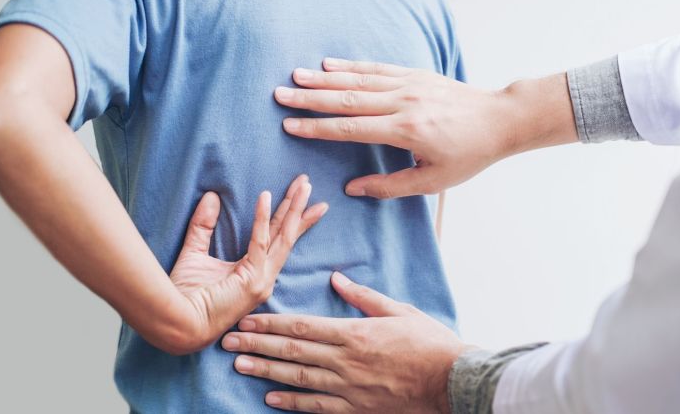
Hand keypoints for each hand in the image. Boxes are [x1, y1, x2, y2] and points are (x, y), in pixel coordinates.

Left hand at [169, 174, 327, 352]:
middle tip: (308, 183)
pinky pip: (260, 242)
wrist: (177, 323)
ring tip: (303, 185)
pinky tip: (265, 196)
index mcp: (255, 274)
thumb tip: (211, 197)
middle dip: (299, 208)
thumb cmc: (183, 296)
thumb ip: (203, 226)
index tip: (301, 197)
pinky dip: (262, 218)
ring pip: (283, 237)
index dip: (290, 218)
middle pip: (287, 235)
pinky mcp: (253, 280)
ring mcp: (262, 280)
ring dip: (293, 208)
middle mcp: (264, 277)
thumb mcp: (194, 253)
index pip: (278, 240)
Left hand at [222, 272, 468, 412]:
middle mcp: (346, 360)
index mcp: (355, 333)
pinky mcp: (356, 408)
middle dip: (258, 345)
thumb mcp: (399, 310)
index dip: (271, 324)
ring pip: (299, 379)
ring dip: (266, 372)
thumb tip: (337, 278)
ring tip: (239, 366)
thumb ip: (364, 296)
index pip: (303, 327)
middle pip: (292, 352)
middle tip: (228, 341)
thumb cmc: (429, 342)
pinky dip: (293, 403)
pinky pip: (317, 406)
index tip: (247, 320)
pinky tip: (270, 399)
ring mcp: (349, 387)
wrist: (451, 381)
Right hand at [274, 59, 514, 198]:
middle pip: (348, 99)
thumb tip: (352, 189)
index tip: (291, 126)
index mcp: (407, 131)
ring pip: (359, 79)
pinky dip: (352, 66)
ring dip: (325, 78)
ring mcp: (410, 85)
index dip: (319, 128)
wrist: (500, 120)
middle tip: (280, 95)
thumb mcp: (433, 181)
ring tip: (295, 76)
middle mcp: (405, 103)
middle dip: (311, 98)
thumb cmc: (468, 155)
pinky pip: (378, 68)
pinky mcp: (416, 74)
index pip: (352, 129)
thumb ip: (390, 186)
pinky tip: (330, 64)